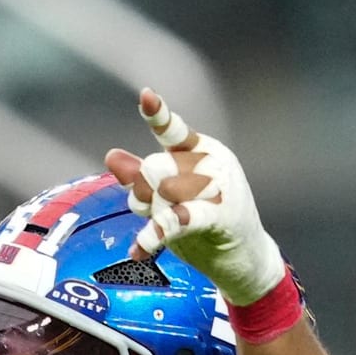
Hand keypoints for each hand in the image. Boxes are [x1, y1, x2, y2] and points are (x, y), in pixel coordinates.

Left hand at [104, 88, 284, 306]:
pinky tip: (141, 247)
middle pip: (154, 168)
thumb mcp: (170, 196)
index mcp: (200, 150)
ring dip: (154, 217)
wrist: (245, 258)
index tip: (146, 95)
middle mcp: (212, 162)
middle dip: (142, 193)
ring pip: (163, 194)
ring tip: (163, 229)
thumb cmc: (206, 222)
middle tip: (152, 210)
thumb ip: (140, 177)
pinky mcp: (222, 216)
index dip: (158, 114)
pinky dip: (158, 232)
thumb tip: (111, 155)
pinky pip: (180, 219)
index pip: (173, 131)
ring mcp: (220, 187)